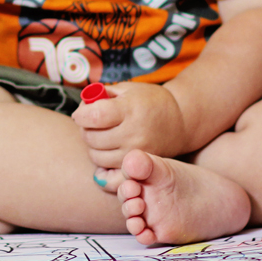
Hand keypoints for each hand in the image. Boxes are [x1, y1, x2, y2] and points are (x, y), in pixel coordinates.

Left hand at [71, 82, 188, 170]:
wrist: (180, 121)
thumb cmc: (150, 101)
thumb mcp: (128, 89)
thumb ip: (102, 95)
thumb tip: (82, 104)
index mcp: (129, 109)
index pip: (94, 116)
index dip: (81, 115)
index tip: (81, 113)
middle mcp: (133, 133)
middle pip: (91, 138)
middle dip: (84, 129)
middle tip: (89, 123)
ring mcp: (137, 152)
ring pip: (97, 157)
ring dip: (92, 146)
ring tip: (99, 136)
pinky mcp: (140, 165)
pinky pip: (110, 170)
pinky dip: (103, 162)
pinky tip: (107, 150)